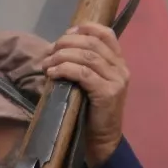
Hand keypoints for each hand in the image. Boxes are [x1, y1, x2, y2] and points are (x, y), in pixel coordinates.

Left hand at [39, 22, 129, 167]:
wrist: (102, 139)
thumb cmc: (91, 111)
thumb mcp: (90, 83)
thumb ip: (83, 65)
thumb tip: (57, 48)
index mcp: (118, 62)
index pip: (106, 34)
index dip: (85, 28)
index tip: (66, 32)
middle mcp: (120, 68)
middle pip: (91, 43)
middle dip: (66, 43)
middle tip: (48, 52)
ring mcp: (116, 80)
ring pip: (86, 57)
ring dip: (61, 56)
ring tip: (46, 64)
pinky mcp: (107, 93)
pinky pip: (83, 74)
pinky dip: (65, 69)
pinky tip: (52, 73)